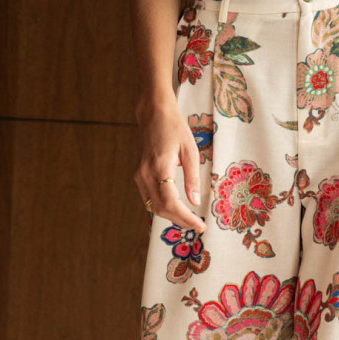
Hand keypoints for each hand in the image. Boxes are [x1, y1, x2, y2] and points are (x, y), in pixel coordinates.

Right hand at [133, 100, 205, 233]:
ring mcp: (139, 176)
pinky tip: (176, 209)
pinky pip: (149, 199)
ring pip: (153, 207)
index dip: (186, 218)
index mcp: (160, 168)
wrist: (153, 114)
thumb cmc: (174, 128)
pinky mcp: (138, 175)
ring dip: (171, 217)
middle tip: (198, 226)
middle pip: (161, 209)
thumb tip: (195, 202)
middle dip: (180, 221)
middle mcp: (145, 175)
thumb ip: (192, 178)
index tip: (200, 226)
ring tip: (189, 220)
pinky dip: (162, 208)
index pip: (171, 203)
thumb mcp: (190, 151)